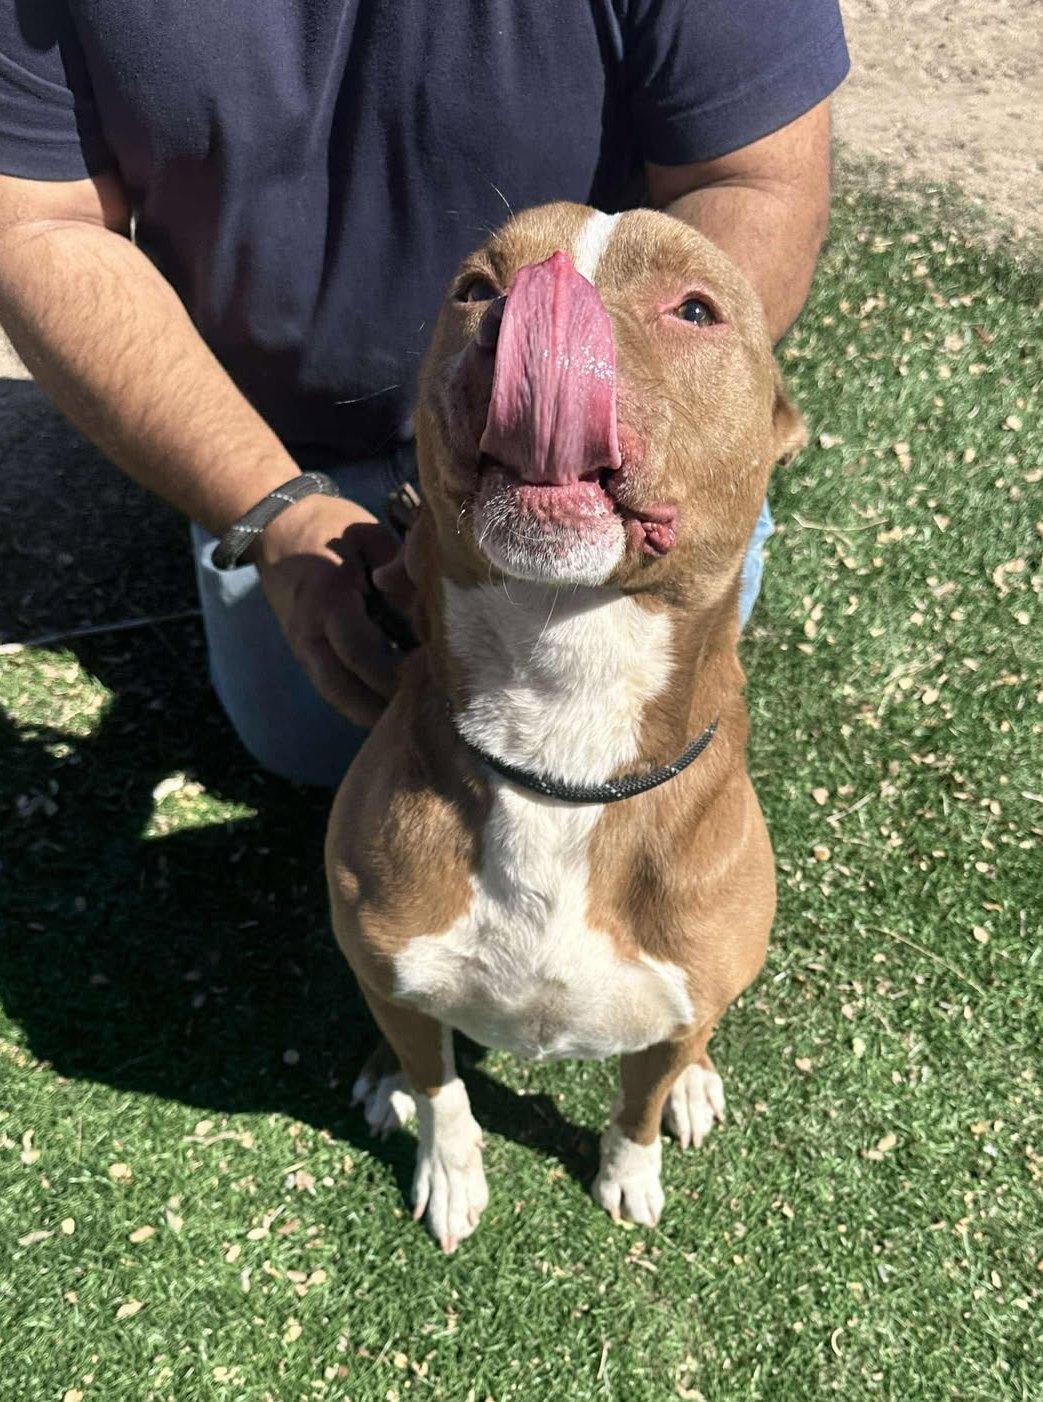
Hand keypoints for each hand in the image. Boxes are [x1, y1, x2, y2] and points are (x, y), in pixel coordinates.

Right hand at [255, 493, 404, 726]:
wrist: (274, 527)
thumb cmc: (330, 528)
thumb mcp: (368, 536)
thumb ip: (398, 571)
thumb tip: (424, 610)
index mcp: (327, 598)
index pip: (358, 651)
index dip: (390, 675)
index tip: (425, 684)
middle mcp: (308, 630)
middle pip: (340, 688)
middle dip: (378, 708)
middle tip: (421, 717)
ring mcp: (301, 645)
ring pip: (333, 693)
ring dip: (368, 712)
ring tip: (408, 720)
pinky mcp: (303, 652)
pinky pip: (330, 686)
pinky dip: (358, 700)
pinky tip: (388, 707)